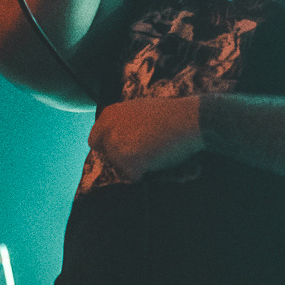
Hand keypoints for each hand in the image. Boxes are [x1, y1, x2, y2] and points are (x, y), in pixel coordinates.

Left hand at [89, 97, 203, 181]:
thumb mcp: (139, 109)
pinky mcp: (128, 161)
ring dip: (136, 165)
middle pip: (109, 157)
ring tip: (155, 153)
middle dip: (124, 158)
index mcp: (110, 114)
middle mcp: (108, 130)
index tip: (122, 151)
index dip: (108, 148)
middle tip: (145, 153)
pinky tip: (158, 159)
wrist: (188, 119)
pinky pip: (133, 176)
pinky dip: (145, 173)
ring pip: (121, 167)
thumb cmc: (170, 114)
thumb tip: (118, 137)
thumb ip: (124, 122)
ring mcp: (117, 146)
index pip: (95, 140)